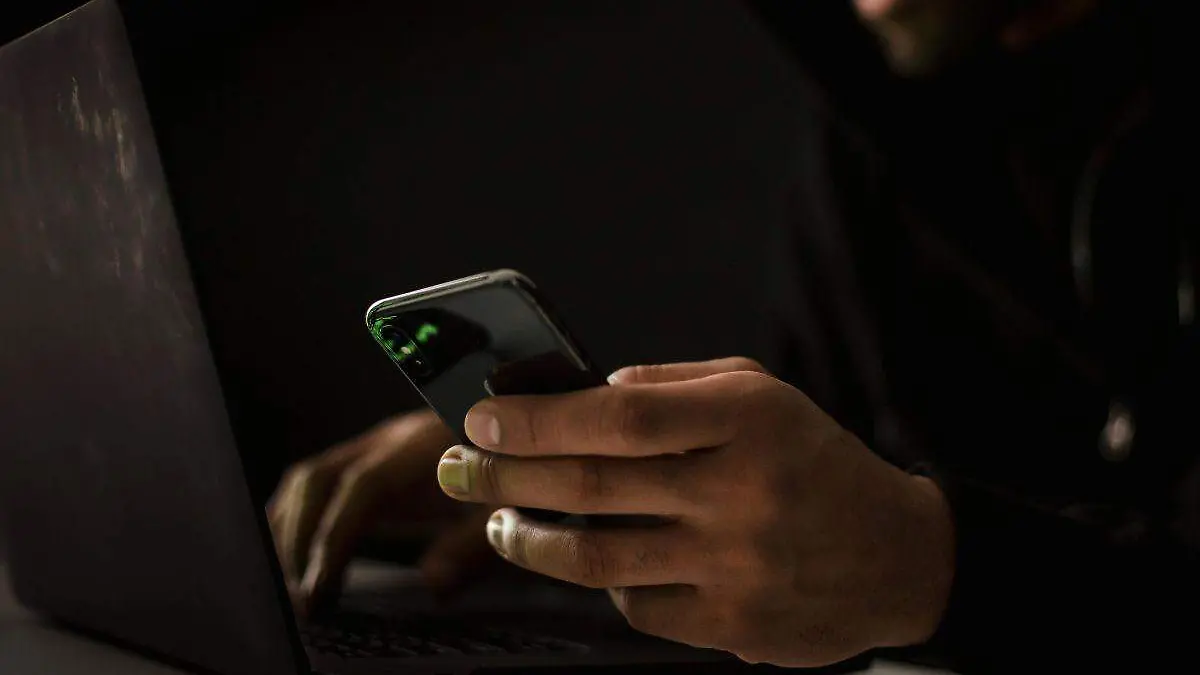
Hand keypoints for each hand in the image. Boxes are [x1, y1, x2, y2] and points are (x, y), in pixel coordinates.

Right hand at [267, 410, 496, 615]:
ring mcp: (376, 447)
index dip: (335, 536)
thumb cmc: (516, 470)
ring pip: (310, 478)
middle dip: (299, 540)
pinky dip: (299, 518)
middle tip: (301, 597)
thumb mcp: (508, 508)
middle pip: (319, 479)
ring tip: (293, 584)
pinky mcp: (370, 459)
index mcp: (424, 447)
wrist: (521, 430)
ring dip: (291, 530)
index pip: (362, 487)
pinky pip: (319, 482)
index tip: (320, 586)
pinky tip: (296, 555)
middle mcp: (391, 440)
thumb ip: (473, 545)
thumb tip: (433, 583)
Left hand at [435, 357, 954, 666]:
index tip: (482, 417)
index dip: (539, 418)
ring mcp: (735, 566)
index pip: (619, 416)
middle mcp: (741, 492)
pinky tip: (586, 559)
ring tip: (496, 519)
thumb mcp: (761, 394)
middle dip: (504, 473)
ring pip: (597, 556)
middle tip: (455, 465)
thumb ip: (674, 384)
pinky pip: (633, 604)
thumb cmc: (813, 461)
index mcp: (748, 420)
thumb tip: (586, 389)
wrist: (897, 555)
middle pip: (592, 486)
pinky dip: (599, 579)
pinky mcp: (730, 625)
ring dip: (527, 538)